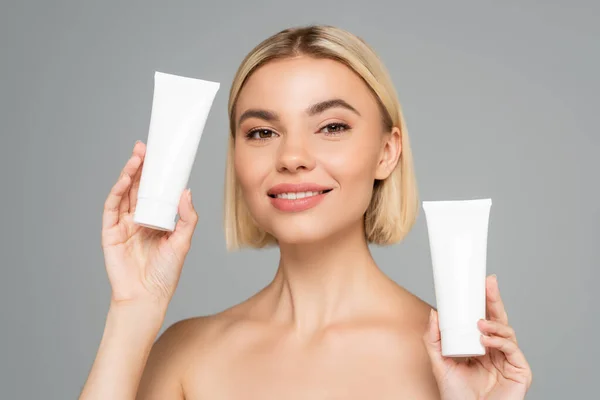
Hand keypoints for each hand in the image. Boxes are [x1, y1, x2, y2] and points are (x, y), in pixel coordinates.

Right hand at [101, 141, 198, 306]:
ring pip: (124, 194)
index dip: (156, 174)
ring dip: (129, 174)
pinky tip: (125, 179)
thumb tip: (186, 191)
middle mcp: (138, 219)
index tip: (160, 156)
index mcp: (155, 220)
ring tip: (137, 157)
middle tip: (145, 147)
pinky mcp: (110, 232)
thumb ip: (187, 217)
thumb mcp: (183, 242)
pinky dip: (117, 192)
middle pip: (138, 188)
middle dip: (141, 167)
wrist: (147, 296)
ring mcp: (123, 225)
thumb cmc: (165, 273)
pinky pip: (112, 208)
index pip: (154, 191)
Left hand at [424, 275, 531, 399]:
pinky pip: (513, 349)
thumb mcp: (439, 363)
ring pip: (507, 331)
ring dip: (494, 323)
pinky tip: (486, 339)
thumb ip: (433, 340)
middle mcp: (496, 351)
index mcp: (480, 346)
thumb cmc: (456, 395)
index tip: (480, 282)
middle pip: (499, 319)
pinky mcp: (520, 372)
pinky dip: (500, 341)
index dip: (484, 301)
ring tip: (479, 324)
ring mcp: (509, 360)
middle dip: (494, 299)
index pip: (484, 318)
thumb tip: (434, 313)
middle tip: (488, 283)